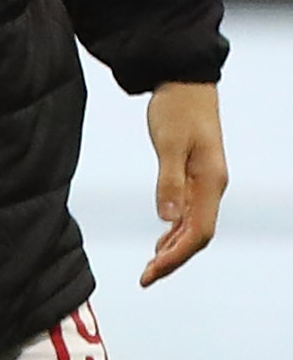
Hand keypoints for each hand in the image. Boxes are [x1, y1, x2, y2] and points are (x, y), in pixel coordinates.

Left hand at [141, 80, 224, 285]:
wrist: (186, 82)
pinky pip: (189, 214)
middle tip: (145, 278)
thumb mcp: (169, 143)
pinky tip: (160, 241)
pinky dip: (174, 232)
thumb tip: (167, 219)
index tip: (151, 272)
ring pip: (194, 227)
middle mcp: (212, 187)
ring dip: (173, 249)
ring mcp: (205, 182)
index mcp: (210, 183)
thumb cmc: (177, 109)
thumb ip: (168, 181)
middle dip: (173, 260)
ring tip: (150, 268)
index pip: (198, 233)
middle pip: (198, 236)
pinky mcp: (195, 176)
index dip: (176, 257)